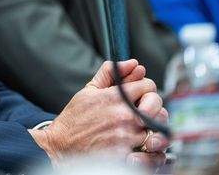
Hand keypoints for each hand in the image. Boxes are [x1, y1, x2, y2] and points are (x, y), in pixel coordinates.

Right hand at [29, 59, 168, 167]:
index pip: (147, 85)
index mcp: (114, 96)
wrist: (61, 144)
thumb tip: (132, 63)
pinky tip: (142, 146)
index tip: (140, 94)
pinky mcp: (125, 155)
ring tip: (140, 128)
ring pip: (156, 128)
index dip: (146, 87)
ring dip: (151, 127)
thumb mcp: (89, 89)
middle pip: (156, 105)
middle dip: (153, 105)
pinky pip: (152, 153)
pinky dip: (152, 151)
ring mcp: (125, 137)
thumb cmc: (75, 118)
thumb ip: (110, 73)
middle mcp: (122, 115)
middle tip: (144, 110)